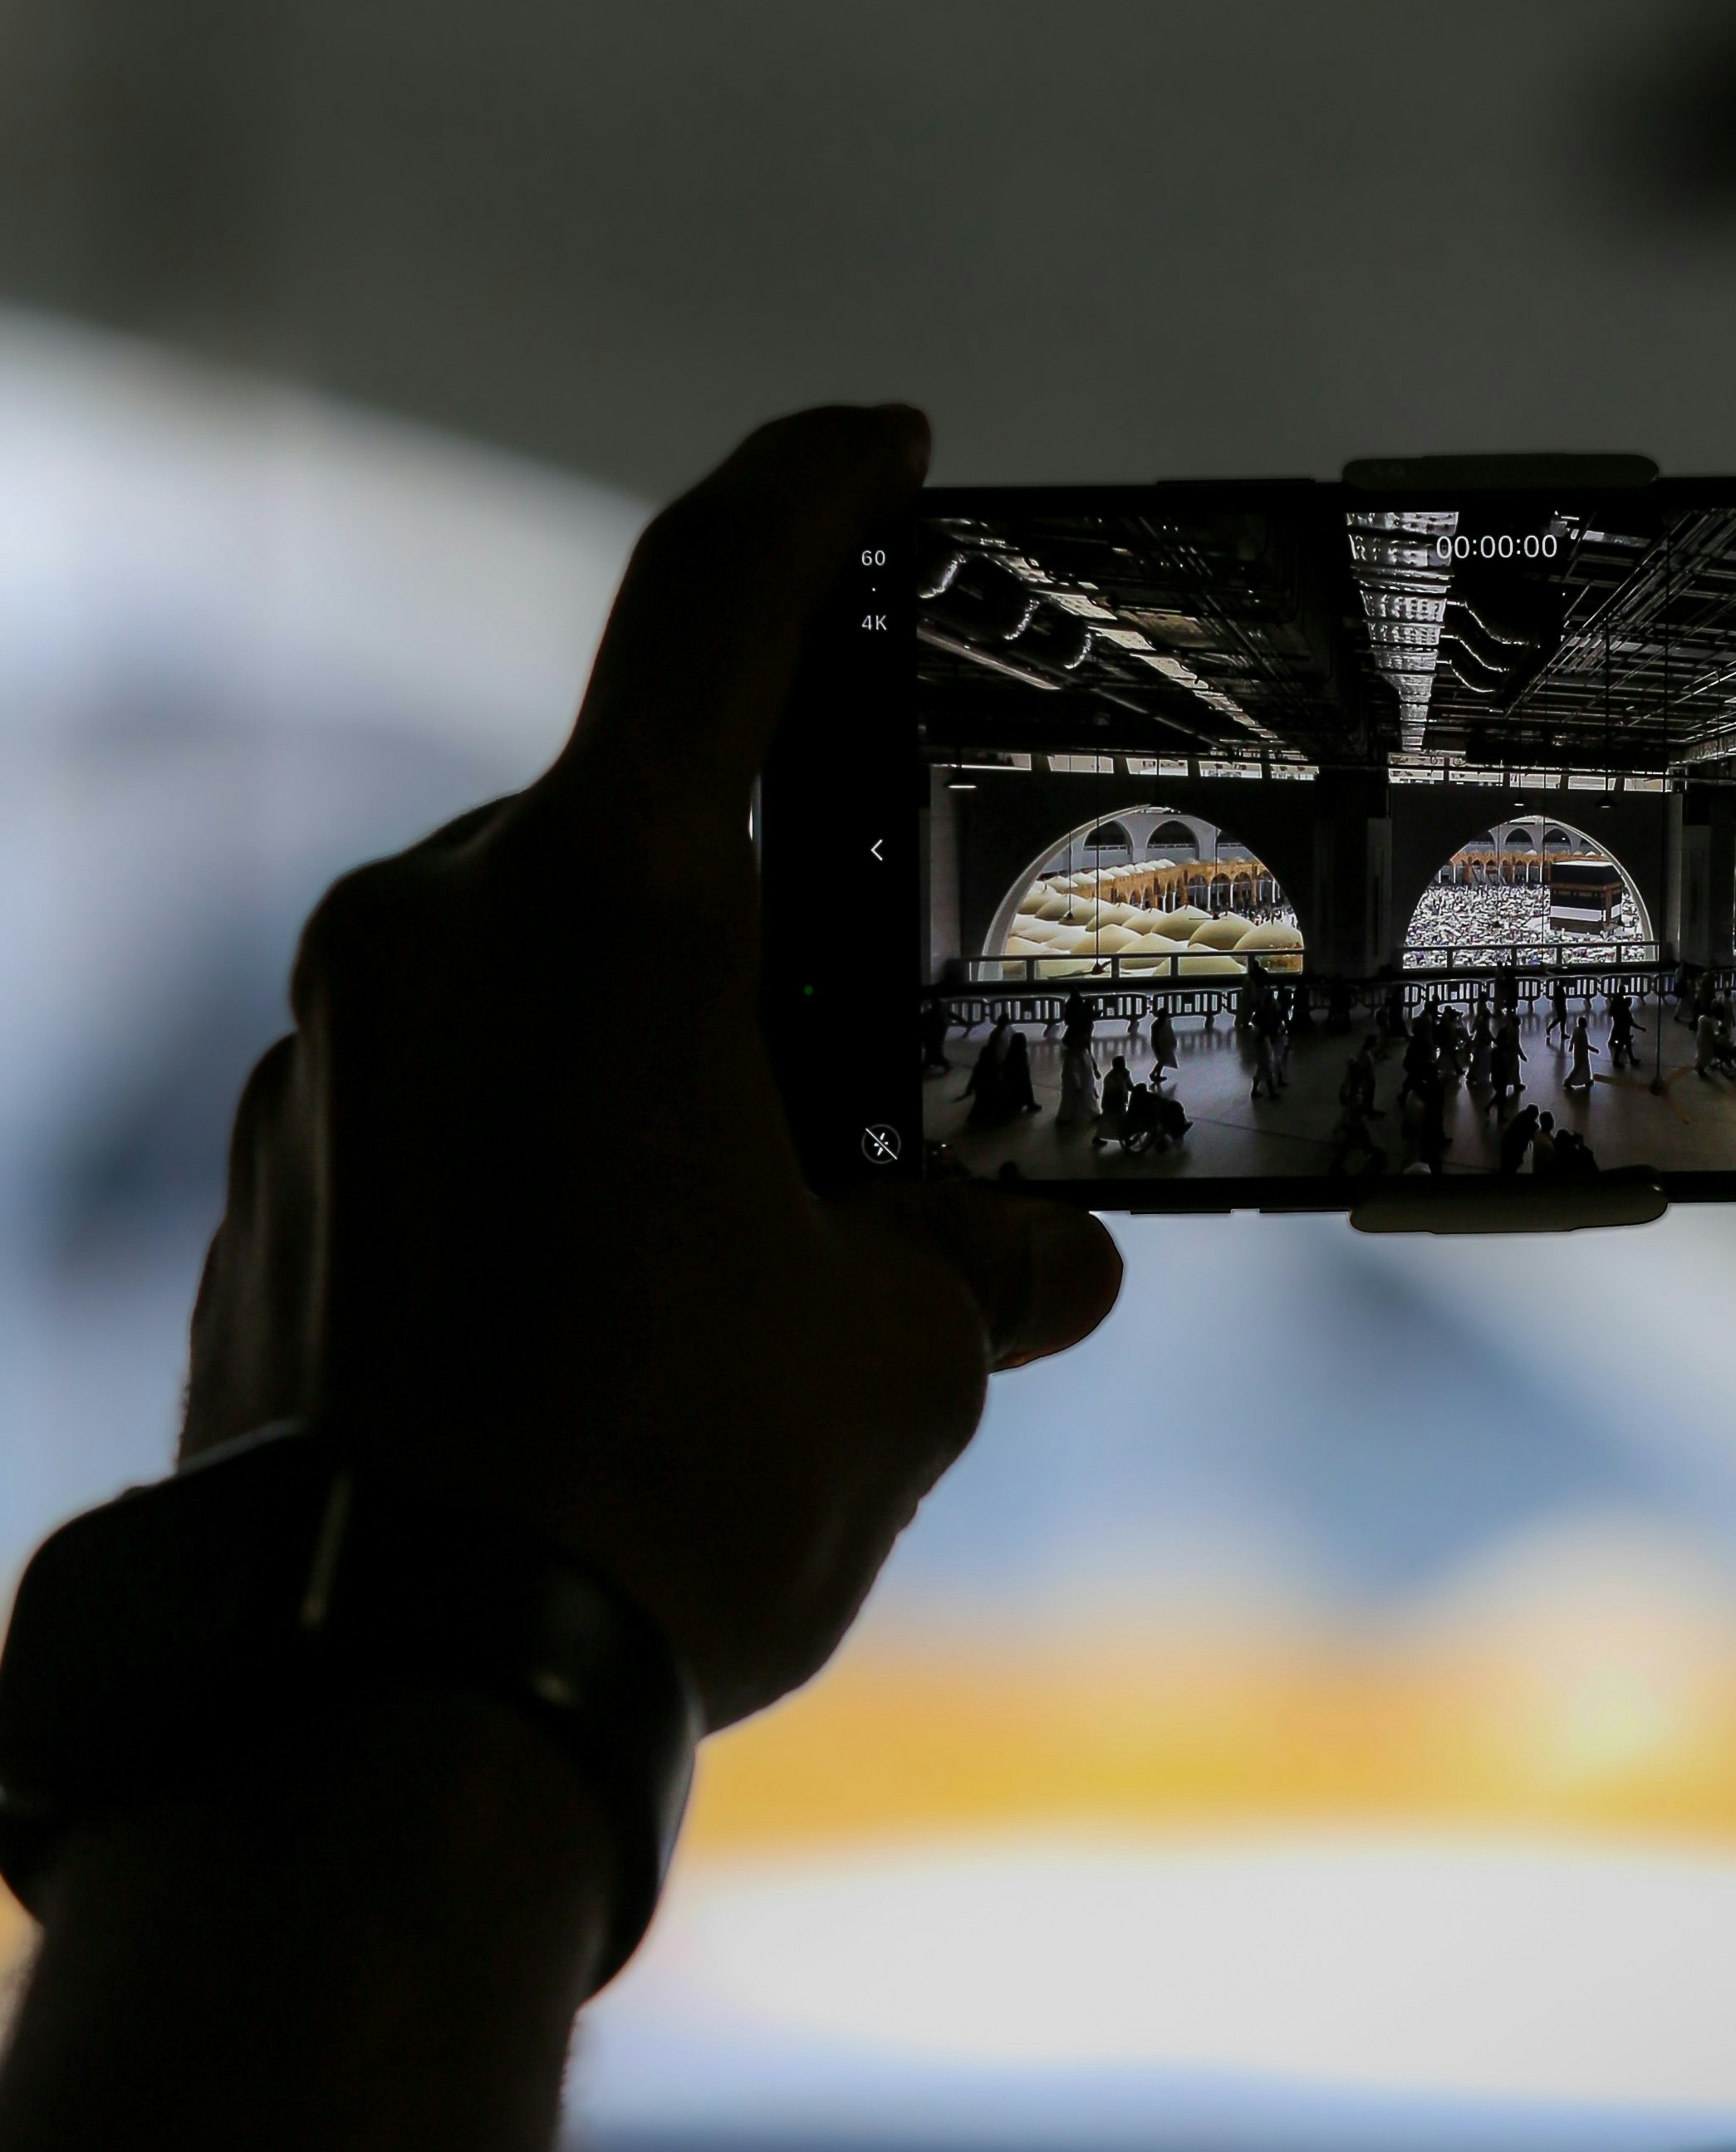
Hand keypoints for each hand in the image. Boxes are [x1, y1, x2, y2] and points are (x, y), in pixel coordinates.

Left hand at [182, 407, 1118, 1727]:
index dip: (813, 486)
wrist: (377, 1707)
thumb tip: (1044, 1254)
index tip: (886, 444)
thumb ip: (982, 1261)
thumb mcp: (903, 1365)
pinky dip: (560, 1123)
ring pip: (539, 961)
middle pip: (641, 823)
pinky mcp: (274, 1166)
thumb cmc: (660, 1498)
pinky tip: (638, 1284)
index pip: (714, 598)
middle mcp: (436, 932)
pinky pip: (450, 1076)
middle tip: (896, 1001)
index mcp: (609, 911)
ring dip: (669, 1034)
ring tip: (778, 1203)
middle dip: (777, 896)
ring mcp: (328, 1047)